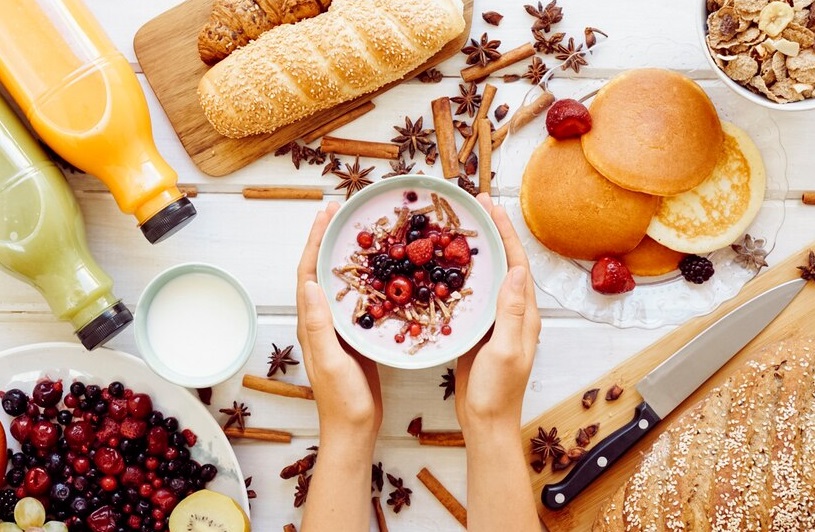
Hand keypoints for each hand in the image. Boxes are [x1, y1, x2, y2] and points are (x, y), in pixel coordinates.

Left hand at [296, 202, 381, 445]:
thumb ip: (319, 325)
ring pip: (339, 281)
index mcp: (311, 323)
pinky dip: (365, 278)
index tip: (327, 213)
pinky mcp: (355, 336)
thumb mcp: (331, 361)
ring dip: (345, 254)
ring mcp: (338, 328)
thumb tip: (310, 283)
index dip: (315, 240)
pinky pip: (357, 298)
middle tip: (342, 211)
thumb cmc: (343, 400)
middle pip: (321, 270)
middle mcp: (320, 320)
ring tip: (360, 231)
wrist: (355, 428)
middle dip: (328, 238)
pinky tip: (381, 271)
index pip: (308, 272)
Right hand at [454, 194, 542, 531]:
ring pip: (486, 276)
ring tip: (457, 228)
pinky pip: (471, 296)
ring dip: (475, 251)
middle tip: (472, 208)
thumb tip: (517, 271)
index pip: (517, 263)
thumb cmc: (498, 392)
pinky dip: (459, 276)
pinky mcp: (477, 330)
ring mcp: (494, 321)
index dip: (505, 232)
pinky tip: (443, 268)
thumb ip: (511, 313)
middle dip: (491, 233)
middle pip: (503, 262)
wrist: (485, 422)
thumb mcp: (506, 351)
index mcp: (524, 314)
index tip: (490, 207)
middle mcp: (512, 312)